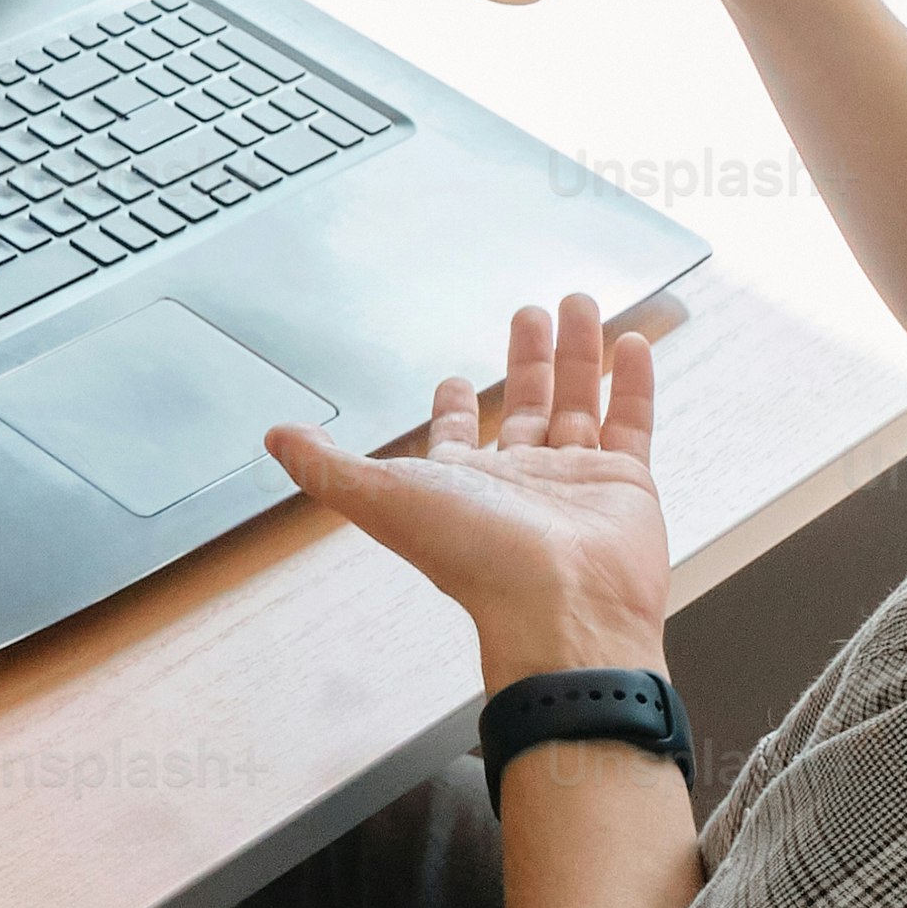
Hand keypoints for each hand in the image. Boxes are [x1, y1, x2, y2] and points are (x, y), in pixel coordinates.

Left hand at [268, 296, 676, 688]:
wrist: (560, 604)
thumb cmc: (472, 557)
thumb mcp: (378, 497)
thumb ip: (325, 465)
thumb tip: (275, 436)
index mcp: (462, 484)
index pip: (457, 437)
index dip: (453, 409)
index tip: (454, 379)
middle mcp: (520, 481)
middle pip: (526, 404)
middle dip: (526, 360)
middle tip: (530, 313)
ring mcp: (575, 480)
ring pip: (578, 401)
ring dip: (577, 353)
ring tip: (577, 303)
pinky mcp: (625, 481)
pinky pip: (630, 421)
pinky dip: (632, 382)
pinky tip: (631, 342)